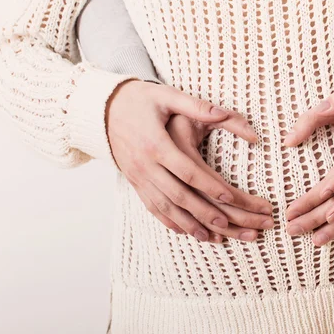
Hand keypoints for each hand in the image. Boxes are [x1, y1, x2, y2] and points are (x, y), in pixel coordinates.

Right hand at [107, 80, 273, 242]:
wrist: (102, 109)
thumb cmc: (140, 100)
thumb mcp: (168, 96)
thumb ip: (197, 106)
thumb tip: (224, 113)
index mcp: (157, 144)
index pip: (188, 171)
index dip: (210, 185)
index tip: (231, 197)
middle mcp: (146, 165)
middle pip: (179, 195)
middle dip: (204, 212)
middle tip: (228, 224)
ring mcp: (138, 176)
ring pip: (165, 207)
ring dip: (188, 224)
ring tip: (211, 237)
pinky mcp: (134, 182)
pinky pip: (152, 207)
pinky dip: (169, 221)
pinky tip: (185, 231)